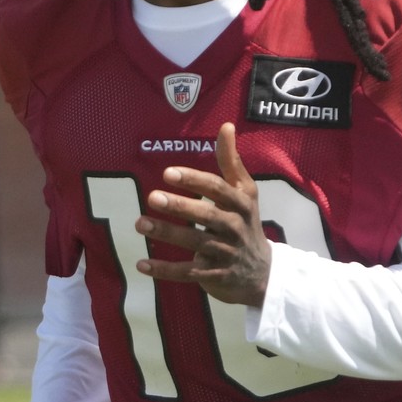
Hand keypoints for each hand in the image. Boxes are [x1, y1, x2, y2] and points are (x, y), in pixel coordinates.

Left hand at [134, 122, 270, 307]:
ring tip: (139, 223)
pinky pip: (187, 273)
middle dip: (180, 206)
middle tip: (152, 196)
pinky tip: (141, 264)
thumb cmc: (246, 223)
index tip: (168, 173)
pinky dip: (164, 270)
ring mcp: (224, 254)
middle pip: (206, 216)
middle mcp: (234, 228)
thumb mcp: (244, 192)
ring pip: (194, 243)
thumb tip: (226, 126)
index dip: (194, 180)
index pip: (218, 189)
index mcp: (240, 204)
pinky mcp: (214, 276)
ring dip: (166, 233)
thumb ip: (231, 161)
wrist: (262, 273)